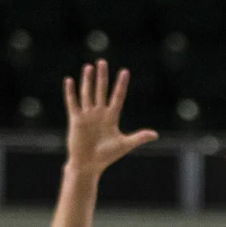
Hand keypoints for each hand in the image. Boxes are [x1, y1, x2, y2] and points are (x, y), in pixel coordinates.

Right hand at [62, 59, 157, 175]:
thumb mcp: (124, 145)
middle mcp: (99, 113)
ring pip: (87, 93)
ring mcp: (87, 115)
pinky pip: (73, 103)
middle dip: (102, 77)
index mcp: (111, 117)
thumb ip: (139, 137)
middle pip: (101, 90)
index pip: (117, 97)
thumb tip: (156, 135)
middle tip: (102, 61)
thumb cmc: (106, 156)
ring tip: (88, 66)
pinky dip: (70, 92)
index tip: (124, 72)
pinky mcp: (76, 120)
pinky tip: (70, 80)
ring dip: (87, 80)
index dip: (121, 85)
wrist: (89, 165)